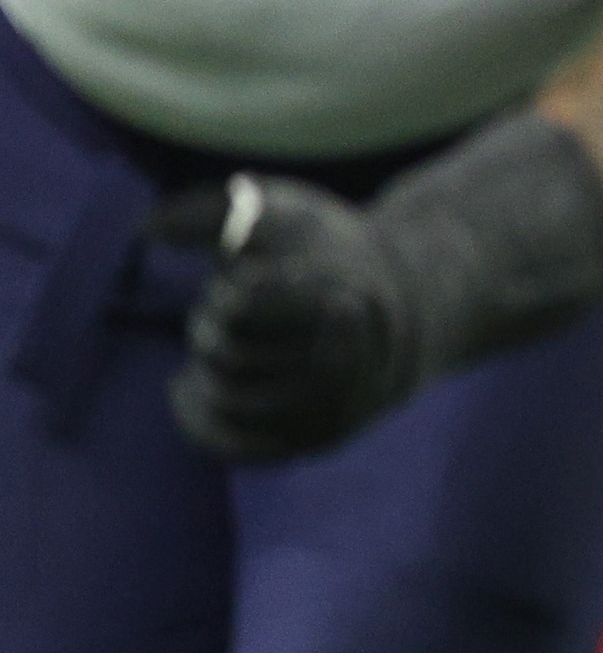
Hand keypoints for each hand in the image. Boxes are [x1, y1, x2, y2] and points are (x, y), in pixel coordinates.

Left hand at [151, 174, 423, 463]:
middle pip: (224, 346)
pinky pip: (229, 442)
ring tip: (223, 339)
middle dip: (214, 320)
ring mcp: (331, 409)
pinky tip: (190, 386)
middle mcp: (343, 367)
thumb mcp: (288, 213)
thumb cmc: (329, 256)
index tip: (252, 277)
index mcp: (341, 304)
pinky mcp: (313, 440)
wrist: (405, 313)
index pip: (239, 304)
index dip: (230, 287)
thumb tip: (148, 229)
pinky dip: (197, 414)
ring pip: (222, 393)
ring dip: (206, 363)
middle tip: (233, 303)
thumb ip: (220, 210)